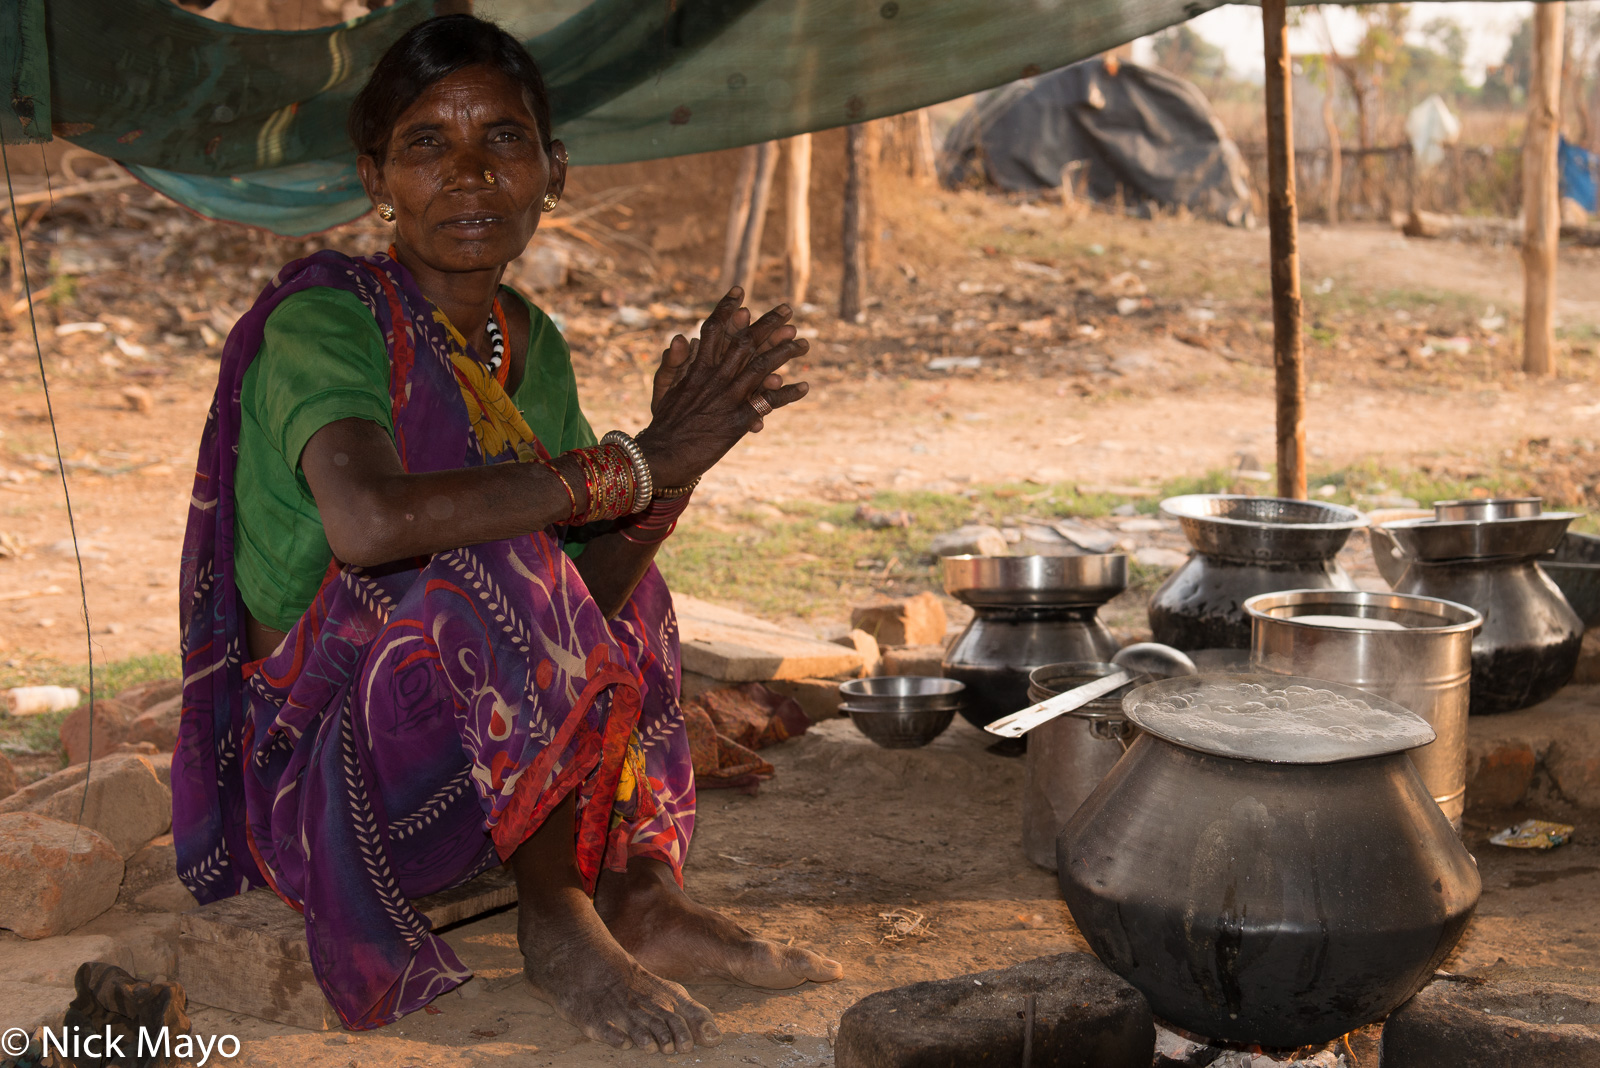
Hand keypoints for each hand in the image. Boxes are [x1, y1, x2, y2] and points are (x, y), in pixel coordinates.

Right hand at [637, 287, 808, 489]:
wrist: (662, 456)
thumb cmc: (663, 423)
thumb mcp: (662, 388)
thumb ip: (673, 361)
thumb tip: (682, 335)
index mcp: (696, 368)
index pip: (712, 330)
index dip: (726, 309)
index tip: (740, 291)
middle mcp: (714, 379)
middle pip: (744, 343)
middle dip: (767, 324)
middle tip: (788, 309)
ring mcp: (728, 399)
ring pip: (760, 368)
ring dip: (783, 353)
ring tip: (803, 343)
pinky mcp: (739, 421)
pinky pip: (767, 404)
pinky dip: (786, 394)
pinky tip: (804, 386)